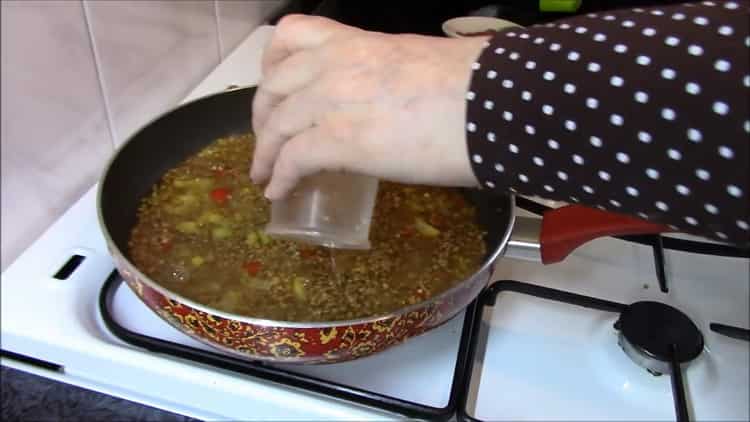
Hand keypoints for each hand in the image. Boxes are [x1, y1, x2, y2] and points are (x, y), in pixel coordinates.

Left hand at [250, 15, 486, 199]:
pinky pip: (292, 159)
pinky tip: (278, 192)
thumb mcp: (416, 64)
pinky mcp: (340, 140)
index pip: (293, 35)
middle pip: (275, 86)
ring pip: (276, 125)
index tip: (273, 86)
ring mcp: (333, 101)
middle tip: (267, 140)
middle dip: (263, 116)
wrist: (492, 107)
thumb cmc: (473, 86)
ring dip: (265, 154)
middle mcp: (335, 65)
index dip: (272, 64)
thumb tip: (384, 100)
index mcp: (356, 43)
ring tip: (264, 175)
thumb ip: (384, 76)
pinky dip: (279, 177)